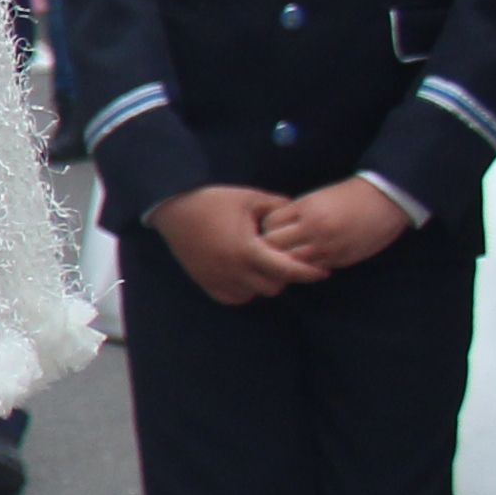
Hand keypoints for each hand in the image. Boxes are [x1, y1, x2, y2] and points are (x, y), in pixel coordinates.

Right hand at [150, 182, 315, 306]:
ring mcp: (217, 278)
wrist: (173, 207)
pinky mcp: (204, 281)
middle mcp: (233, 270)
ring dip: (262, 283)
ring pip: (253, 294)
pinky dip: (242, 290)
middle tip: (284, 260)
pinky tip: (243, 274)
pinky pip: (232, 297)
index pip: (287, 270)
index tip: (322, 272)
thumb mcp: (251, 197)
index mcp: (248, 250)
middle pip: (273, 286)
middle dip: (283, 275)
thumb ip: (278, 207)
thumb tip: (298, 214)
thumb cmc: (213, 200)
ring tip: (262, 266)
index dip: (308, 272)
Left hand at [252, 177, 410, 276]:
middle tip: (275, 248)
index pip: (269, 223)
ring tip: (291, 258)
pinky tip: (310, 262)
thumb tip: (272, 231)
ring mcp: (326, 244)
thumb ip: (296, 214)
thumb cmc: (349, 197)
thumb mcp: (318, 198)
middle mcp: (313, 226)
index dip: (268, 229)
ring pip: (290, 261)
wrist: (386, 200)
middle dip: (270, 247)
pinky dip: (306, 268)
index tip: (273, 231)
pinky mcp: (339, 257)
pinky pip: (312, 269)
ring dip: (287, 261)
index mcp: (306, 207)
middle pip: (273, 244)